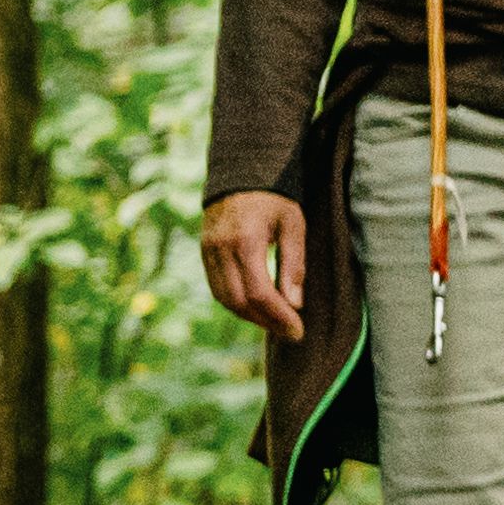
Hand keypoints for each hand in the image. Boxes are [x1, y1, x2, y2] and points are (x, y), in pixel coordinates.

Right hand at [198, 192, 306, 335]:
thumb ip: (294, 264)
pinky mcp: (204, 253)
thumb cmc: (275, 198)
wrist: (241, 172)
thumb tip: (295, 304)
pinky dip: (237, 304)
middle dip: (266, 322)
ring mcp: (208, 252)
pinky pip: (217, 288)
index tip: (299, 330)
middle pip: (239, 301)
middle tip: (291, 332)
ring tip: (277, 323)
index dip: (278, 317)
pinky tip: (258, 308)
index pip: (259, 292)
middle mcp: (220, 250)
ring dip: (251, 317)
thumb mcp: (293, 225)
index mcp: (244, 241)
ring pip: (225, 299)